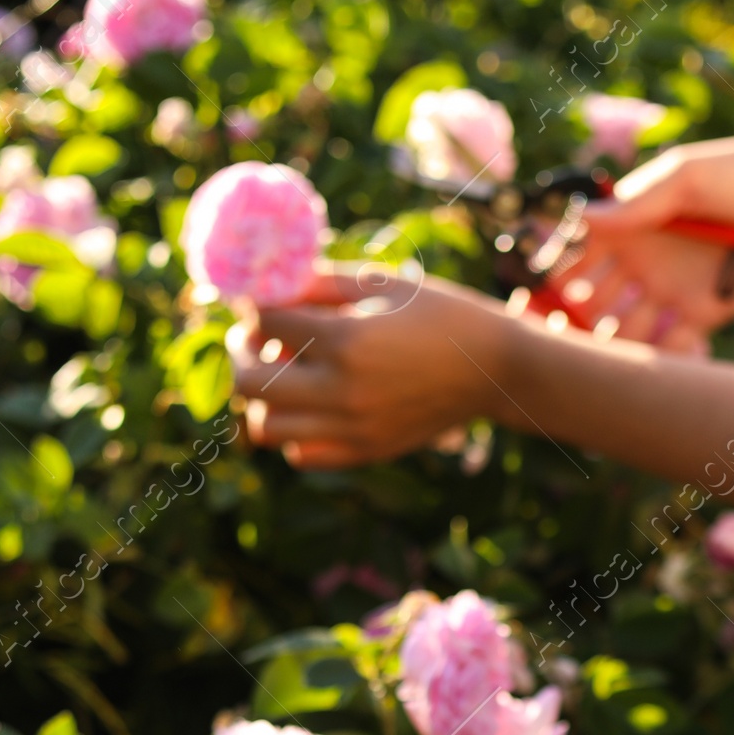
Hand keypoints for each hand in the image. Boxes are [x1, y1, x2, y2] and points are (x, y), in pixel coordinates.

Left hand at [227, 264, 511, 468]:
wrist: (493, 369)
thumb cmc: (439, 313)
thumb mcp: (382, 282)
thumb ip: (321, 281)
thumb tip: (267, 280)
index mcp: (346, 338)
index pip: (263, 319)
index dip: (254, 303)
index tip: (263, 297)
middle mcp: (343, 390)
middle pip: (248, 381)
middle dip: (241, 351)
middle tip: (254, 338)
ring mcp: (352, 428)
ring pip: (265, 427)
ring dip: (263, 398)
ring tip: (284, 374)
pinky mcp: (364, 452)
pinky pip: (301, 455)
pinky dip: (293, 432)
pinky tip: (312, 406)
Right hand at [551, 136, 733, 345]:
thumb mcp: (684, 180)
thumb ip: (637, 206)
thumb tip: (581, 220)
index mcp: (632, 225)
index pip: (582, 253)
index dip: (559, 274)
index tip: (540, 295)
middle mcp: (643, 262)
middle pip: (596, 299)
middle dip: (576, 320)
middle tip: (564, 338)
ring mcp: (669, 292)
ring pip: (626, 329)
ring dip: (612, 346)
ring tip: (605, 360)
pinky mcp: (701, 316)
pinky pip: (670, 345)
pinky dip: (658, 357)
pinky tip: (651, 362)